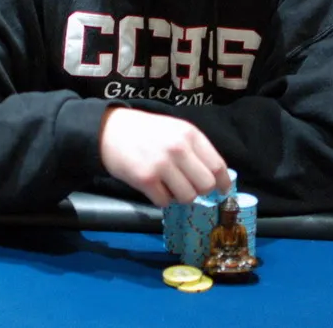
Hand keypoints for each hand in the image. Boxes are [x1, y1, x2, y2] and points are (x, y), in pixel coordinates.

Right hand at [99, 107, 230, 207]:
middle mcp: (179, 148)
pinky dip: (161, 198)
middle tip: (188, 185)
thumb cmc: (146, 131)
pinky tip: (153, 186)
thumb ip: (195, 149)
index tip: (222, 190)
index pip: (217, 165)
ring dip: (180, 196)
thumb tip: (215, 176)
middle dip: (200, 190)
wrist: (110, 130)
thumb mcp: (175, 130)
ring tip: (168, 184)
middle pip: (206, 185)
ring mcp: (162, 164)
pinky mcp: (146, 179)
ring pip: (188, 197)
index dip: (223, 182)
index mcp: (190, 135)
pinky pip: (165, 202)